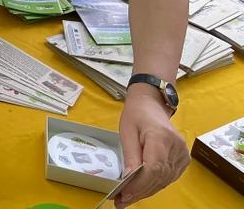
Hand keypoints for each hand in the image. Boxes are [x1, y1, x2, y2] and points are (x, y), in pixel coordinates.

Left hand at [116, 88, 189, 207]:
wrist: (151, 104)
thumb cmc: (136, 115)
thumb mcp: (127, 131)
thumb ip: (130, 155)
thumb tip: (128, 179)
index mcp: (161, 138)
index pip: (153, 168)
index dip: (139, 184)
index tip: (124, 194)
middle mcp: (176, 148)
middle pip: (158, 177)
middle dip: (139, 192)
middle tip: (121, 202)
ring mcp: (182, 155)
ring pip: (163, 181)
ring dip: (145, 192)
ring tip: (127, 199)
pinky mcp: (183, 160)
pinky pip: (167, 178)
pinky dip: (153, 185)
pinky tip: (140, 190)